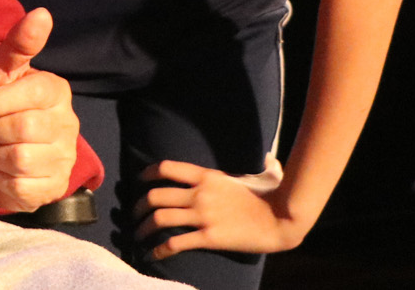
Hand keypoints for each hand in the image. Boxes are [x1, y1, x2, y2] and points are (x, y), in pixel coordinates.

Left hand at [0, 8, 79, 211]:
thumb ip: (19, 44)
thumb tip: (42, 13)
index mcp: (57, 91)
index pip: (33, 92)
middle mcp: (68, 124)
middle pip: (24, 127)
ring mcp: (64, 158)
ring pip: (21, 158)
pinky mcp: (54, 188)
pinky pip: (22, 187)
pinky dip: (2, 179)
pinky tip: (4, 171)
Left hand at [135, 158, 303, 257]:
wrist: (281, 219)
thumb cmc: (270, 197)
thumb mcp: (256, 175)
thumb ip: (258, 165)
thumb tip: (270, 159)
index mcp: (207, 176)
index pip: (166, 168)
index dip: (147, 174)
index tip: (139, 182)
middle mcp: (200, 193)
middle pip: (156, 195)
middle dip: (138, 206)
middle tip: (134, 215)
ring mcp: (203, 215)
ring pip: (160, 219)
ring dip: (143, 228)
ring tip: (138, 236)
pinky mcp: (209, 237)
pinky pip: (175, 243)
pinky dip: (158, 250)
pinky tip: (152, 254)